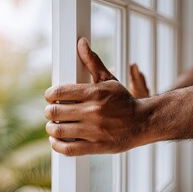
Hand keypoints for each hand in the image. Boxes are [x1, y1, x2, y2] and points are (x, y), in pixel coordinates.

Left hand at [44, 38, 147, 155]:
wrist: (143, 122)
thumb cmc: (124, 101)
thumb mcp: (109, 80)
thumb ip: (93, 62)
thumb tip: (81, 43)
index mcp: (95, 93)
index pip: (59, 92)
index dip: (49, 95)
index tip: (50, 98)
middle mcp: (93, 111)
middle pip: (55, 112)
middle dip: (49, 112)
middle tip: (51, 112)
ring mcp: (94, 130)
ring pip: (59, 130)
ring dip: (51, 128)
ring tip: (53, 126)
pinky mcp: (96, 146)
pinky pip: (68, 149)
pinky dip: (57, 145)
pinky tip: (57, 141)